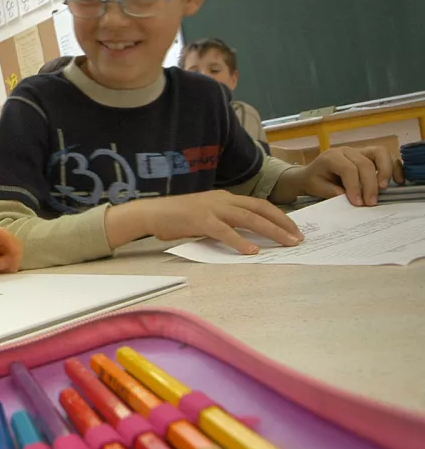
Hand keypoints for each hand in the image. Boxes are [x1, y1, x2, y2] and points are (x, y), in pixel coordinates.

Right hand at [121, 190, 301, 254]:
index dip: (279, 216)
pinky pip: (225, 231)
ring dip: (271, 231)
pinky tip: (252, 251)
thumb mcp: (204, 216)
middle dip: (283, 223)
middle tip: (298, 238)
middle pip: (260, 209)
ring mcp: (212, 208)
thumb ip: (223, 223)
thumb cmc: (175, 217)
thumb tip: (244, 236)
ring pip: (249, 218)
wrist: (150, 213)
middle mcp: (222, 200)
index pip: (258, 204)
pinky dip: (240, 241)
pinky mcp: (200, 220)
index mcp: (224, 198)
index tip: (293, 229)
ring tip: (287, 243)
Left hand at [287, 146, 403, 206]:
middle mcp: (346, 150)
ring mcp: (358, 150)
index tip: (358, 203)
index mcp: (331, 157)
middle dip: (370, 184)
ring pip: (379, 153)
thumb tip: (355, 199)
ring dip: (385, 171)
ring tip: (383, 189)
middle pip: (365, 163)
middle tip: (370, 202)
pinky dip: (393, 167)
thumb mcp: (318, 188)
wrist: (310, 174)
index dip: (355, 187)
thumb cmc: (314, 181)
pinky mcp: (368, 154)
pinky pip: (385, 156)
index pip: (348, 169)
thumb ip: (334, 193)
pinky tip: (397, 181)